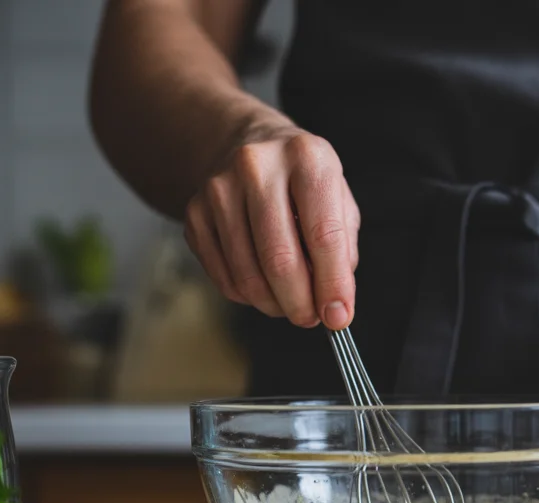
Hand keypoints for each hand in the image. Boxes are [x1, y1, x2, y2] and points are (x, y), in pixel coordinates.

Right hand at [183, 119, 360, 328]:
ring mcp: (219, 189)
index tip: (338, 317)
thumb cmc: (303, 183)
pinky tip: (263, 287)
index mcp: (307, 158)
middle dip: (300, 303)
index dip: (332, 284)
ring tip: (289, 303)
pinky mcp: (195, 212)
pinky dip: (248, 296)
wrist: (251, 147)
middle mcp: (258, 167)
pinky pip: (224, 277)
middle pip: (280, 259)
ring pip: (248, 275)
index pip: (323, 235)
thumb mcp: (338, 200)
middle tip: (311, 318)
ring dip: (274, 304)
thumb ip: (343, 249)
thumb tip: (334, 303)